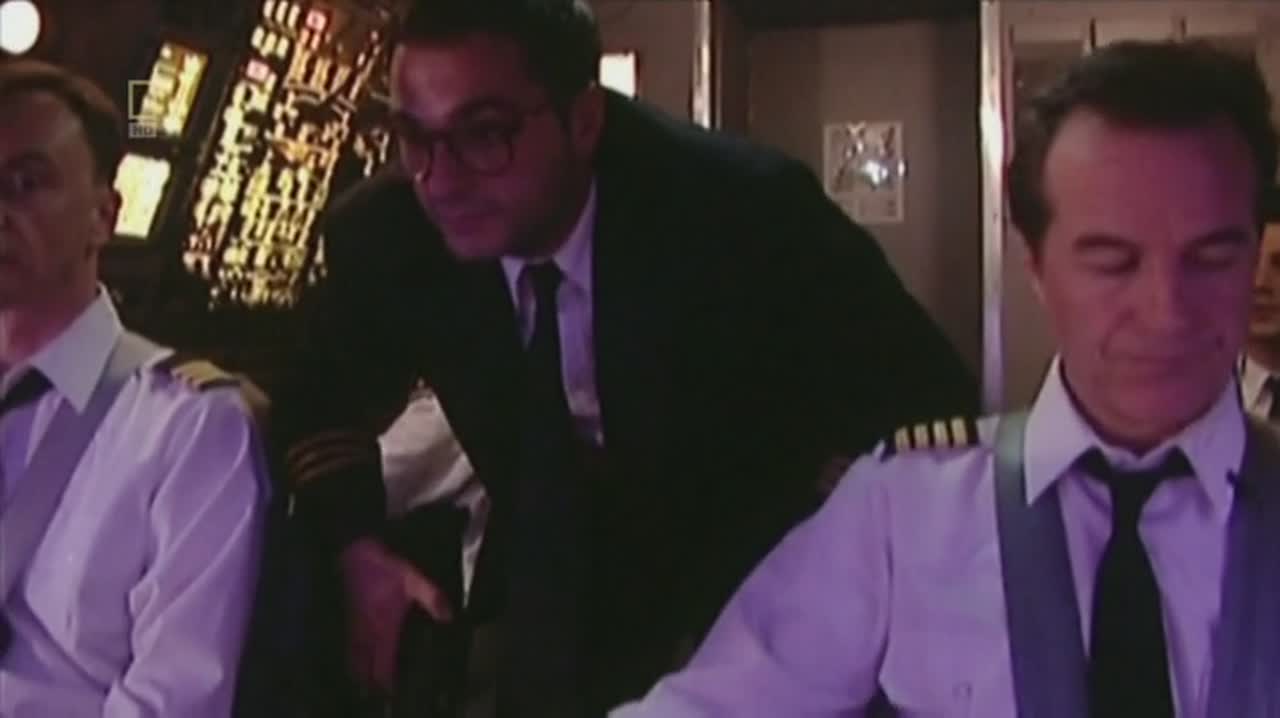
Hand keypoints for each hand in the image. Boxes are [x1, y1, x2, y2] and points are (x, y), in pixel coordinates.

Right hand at [340, 537, 454, 693]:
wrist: (355, 550)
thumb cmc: (384, 566)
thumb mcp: (414, 579)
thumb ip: (432, 598)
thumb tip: (448, 617)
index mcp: (382, 627)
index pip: (382, 663)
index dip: (386, 679)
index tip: (391, 691)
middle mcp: (365, 630)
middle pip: (363, 665)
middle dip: (369, 680)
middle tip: (377, 689)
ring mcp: (353, 623)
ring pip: (353, 655)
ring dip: (358, 668)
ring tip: (365, 677)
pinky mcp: (347, 613)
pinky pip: (348, 641)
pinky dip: (352, 652)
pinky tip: (357, 651)